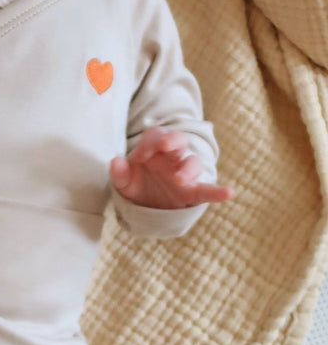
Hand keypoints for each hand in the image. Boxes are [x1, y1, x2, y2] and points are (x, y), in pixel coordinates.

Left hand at [110, 128, 234, 209]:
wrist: (146, 207)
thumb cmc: (136, 186)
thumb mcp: (123, 182)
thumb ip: (119, 173)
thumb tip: (115, 162)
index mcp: (154, 149)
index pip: (155, 136)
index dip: (148, 143)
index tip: (140, 156)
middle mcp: (172, 157)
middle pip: (178, 140)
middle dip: (173, 140)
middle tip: (165, 146)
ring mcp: (184, 173)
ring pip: (194, 162)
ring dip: (188, 168)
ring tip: (179, 179)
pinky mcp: (193, 192)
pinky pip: (208, 189)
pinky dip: (218, 191)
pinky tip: (229, 193)